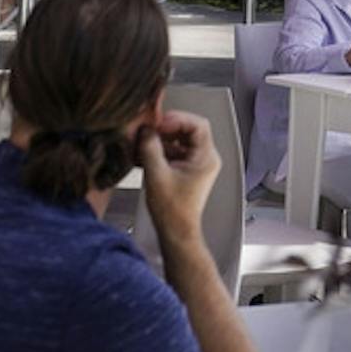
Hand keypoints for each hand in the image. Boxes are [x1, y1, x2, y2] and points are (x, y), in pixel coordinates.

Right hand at [138, 110, 218, 241]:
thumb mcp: (156, 175)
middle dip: (167, 128)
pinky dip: (161, 150)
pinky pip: (175, 151)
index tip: (159, 124)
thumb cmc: (171, 210)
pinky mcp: (187, 171)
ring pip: (180, 140)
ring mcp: (197, 164)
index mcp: (206, 157)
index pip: (198, 124)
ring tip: (144, 143)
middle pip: (189, 130)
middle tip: (149, 131)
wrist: (175, 232)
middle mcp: (205, 158)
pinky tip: (145, 155)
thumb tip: (145, 129)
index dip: (177, 119)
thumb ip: (150, 148)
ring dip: (162, 139)